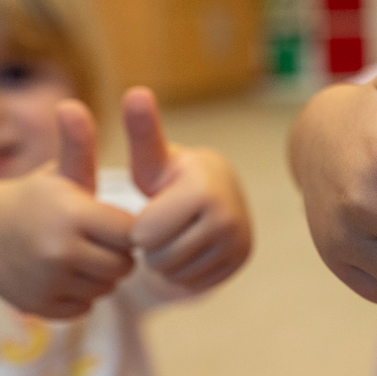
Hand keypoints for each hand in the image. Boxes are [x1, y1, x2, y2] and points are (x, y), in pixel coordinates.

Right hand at [0, 100, 134, 317]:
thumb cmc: (32, 198)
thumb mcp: (58, 174)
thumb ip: (80, 148)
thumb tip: (72, 105)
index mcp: (73, 214)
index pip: (133, 233)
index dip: (129, 229)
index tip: (115, 222)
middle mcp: (61, 251)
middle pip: (125, 265)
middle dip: (119, 254)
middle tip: (100, 241)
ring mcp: (49, 282)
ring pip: (107, 288)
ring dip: (101, 275)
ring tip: (82, 254)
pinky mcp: (39, 305)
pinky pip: (85, 306)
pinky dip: (81, 295)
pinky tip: (64, 274)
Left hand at [125, 87, 251, 290]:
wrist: (217, 192)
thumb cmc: (171, 176)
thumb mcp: (153, 158)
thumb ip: (142, 132)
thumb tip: (135, 91)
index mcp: (203, 190)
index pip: (143, 235)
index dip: (136, 227)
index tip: (147, 209)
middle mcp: (228, 217)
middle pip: (159, 258)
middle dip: (150, 247)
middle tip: (160, 226)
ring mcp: (239, 241)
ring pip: (175, 275)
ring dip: (164, 262)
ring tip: (173, 236)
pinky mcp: (241, 260)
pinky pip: (193, 284)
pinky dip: (183, 273)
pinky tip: (188, 249)